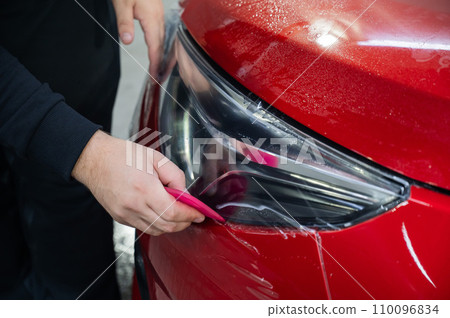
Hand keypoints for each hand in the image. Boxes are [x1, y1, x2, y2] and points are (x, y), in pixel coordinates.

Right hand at [72, 131, 204, 235]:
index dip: (191, 215)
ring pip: (156, 230)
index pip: (174, 212)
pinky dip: (157, 224)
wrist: (94, 159)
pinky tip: (161, 213)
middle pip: (167, 226)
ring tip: (179, 215)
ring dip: (171, 226)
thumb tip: (185, 195)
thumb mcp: (156, 158)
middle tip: (193, 215)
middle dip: (184, 223)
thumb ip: (175, 177)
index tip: (201, 214)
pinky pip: (144, 227)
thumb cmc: (123, 155)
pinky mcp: (120, 218)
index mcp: (145, 189)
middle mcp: (134, 205)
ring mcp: (125, 214)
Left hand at [112, 0, 163, 79]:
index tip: (154, 75)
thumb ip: (125, 23)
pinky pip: (162, 32)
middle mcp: (159, 17)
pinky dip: (161, 44)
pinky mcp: (157, 11)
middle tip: (159, 77)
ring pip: (164, 39)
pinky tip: (159, 49)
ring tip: (160, 68)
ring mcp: (160, 14)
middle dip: (161, 62)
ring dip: (162, 54)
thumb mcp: (121, 3)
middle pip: (162, 45)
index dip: (155, 62)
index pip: (155, 46)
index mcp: (152, 17)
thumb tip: (128, 41)